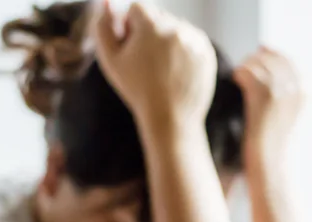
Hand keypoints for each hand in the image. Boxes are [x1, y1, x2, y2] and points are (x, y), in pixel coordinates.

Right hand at [95, 1, 216, 133]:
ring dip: (168, 42)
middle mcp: (175, 27)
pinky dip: (185, 52)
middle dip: (151, 33)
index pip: (137, 7)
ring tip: (164, 70)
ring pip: (176, 28)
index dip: (131, 27)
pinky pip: (192, 41)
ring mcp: (194, 39)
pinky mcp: (207, 51)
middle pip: (158, 17)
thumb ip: (103, 27)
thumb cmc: (138, 91)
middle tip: (148, 63)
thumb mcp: (111, 61)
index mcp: (151, 25)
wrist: (170, 119)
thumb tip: (107, 1)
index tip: (133, 48)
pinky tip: (177, 72)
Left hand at [234, 47, 305, 169]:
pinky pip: (247, 72)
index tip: (260, 55)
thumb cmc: (278, 148)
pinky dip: (239, 73)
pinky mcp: (263, 95)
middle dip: (259, 59)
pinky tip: (235, 80)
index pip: (290, 60)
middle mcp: (297, 86)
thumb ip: (289, 94)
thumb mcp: (291, 118)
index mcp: (308, 91)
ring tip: (240, 75)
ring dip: (247, 66)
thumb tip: (275, 71)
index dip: (273, 55)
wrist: (273, 167)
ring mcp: (281, 89)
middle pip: (274, 57)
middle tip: (246, 66)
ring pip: (259, 62)